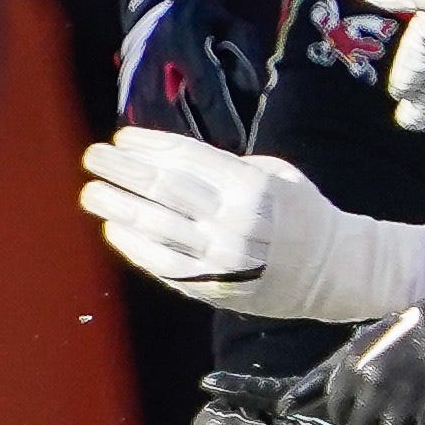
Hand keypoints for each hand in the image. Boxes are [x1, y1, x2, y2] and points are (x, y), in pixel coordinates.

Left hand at [78, 124, 424, 323]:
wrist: (333, 272)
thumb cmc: (302, 213)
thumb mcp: (274, 174)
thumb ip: (226, 168)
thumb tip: (169, 158)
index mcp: (250, 188)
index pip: (187, 160)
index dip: (149, 147)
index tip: (121, 137)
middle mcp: (231, 223)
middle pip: (163, 191)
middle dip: (122, 171)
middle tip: (93, 158)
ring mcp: (219, 260)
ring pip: (155, 229)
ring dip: (118, 208)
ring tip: (91, 192)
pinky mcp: (212, 287)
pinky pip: (164, 265)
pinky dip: (134, 247)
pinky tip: (115, 229)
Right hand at [118, 0, 265, 150]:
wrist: (162, 0)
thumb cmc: (206, 18)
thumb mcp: (234, 27)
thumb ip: (246, 61)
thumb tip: (251, 104)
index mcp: (184, 38)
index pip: (206, 90)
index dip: (223, 122)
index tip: (237, 145)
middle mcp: (153, 55)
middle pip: (172, 114)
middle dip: (196, 140)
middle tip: (217, 159)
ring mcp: (132, 70)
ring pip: (148, 121)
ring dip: (171, 144)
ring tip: (194, 161)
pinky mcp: (121, 83)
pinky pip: (132, 119)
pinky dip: (151, 137)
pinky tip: (168, 151)